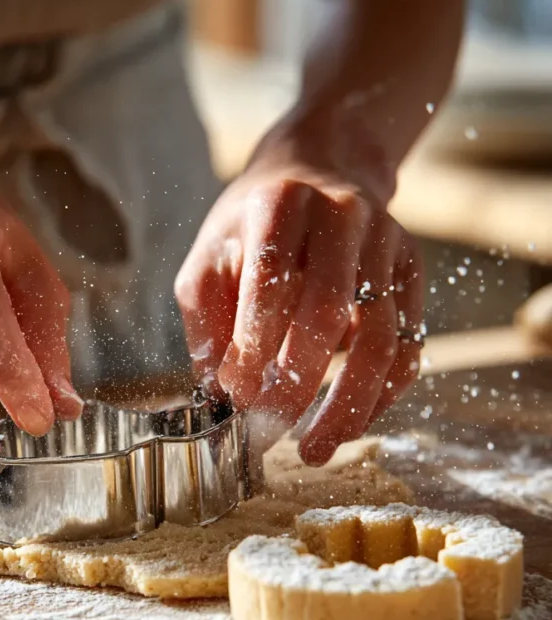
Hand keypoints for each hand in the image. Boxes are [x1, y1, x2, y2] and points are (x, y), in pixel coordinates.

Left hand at [175, 146, 423, 466]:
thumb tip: (217, 393)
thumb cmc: (254, 227)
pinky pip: (408, 346)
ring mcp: (387, 244)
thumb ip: (207, 323)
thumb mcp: (211, 258)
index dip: (252, 344)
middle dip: (296, 381)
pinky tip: (349, 424)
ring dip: (348, 404)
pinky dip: (381, 396)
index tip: (235, 393)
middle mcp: (343, 216)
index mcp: (282, 204)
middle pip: (329, 310)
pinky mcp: (412, 273)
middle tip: (269, 429)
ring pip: (381, 338)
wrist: (320, 170)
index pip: (270, 279)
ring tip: (314, 450)